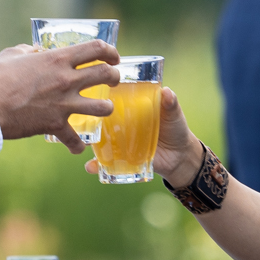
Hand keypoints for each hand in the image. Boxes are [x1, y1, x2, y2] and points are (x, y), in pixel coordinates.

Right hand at [0, 42, 119, 150]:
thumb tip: (32, 51)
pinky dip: (77, 145)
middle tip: (113, 79)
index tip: (113, 56)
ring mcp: (64, 104)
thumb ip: (26, 51)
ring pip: (103, 107)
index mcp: (57, 59)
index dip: (110, 51)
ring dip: (107, 108)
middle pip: (106, 74)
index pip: (95, 48)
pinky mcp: (56, 125)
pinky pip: (75, 140)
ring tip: (104, 108)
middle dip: (115, 76)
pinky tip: (77, 147)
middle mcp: (66, 80)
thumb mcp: (11, 55)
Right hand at [83, 87, 200, 182]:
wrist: (181, 157)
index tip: (90, 92)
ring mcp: (119, 142)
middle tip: (79, 118)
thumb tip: (166, 92)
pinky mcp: (121, 158)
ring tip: (81, 142)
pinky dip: (96, 165)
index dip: (102, 96)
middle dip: (88, 120)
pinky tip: (91, 167)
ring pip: (98, 141)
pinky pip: (105, 162)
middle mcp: (121, 124)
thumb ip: (170, 103)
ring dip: (88, 142)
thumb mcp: (174, 114)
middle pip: (100, 121)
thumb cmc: (176, 130)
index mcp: (131, 109)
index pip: (113, 100)